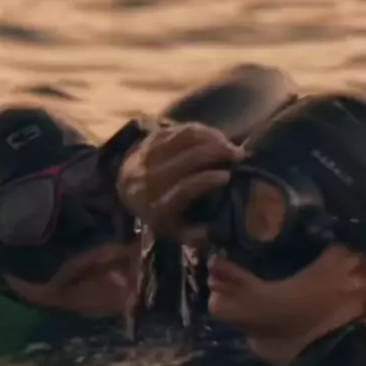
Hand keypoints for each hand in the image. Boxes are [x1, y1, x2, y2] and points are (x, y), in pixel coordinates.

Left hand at [117, 123, 243, 242]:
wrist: (126, 191)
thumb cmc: (160, 212)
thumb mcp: (174, 232)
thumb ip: (196, 235)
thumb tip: (216, 229)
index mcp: (156, 207)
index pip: (182, 190)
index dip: (206, 181)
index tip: (228, 176)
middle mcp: (148, 180)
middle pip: (185, 160)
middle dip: (215, 153)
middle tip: (239, 154)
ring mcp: (146, 157)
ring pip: (183, 139)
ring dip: (211, 138)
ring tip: (230, 144)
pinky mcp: (149, 140)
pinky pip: (178, 130)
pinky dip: (201, 131)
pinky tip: (216, 136)